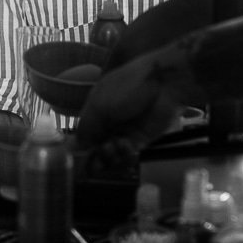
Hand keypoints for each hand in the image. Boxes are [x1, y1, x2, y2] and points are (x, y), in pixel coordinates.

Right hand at [77, 40, 203, 160]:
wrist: (164, 84)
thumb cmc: (128, 85)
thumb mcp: (99, 103)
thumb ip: (86, 127)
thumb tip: (78, 146)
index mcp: (96, 109)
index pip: (84, 134)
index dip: (81, 148)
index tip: (79, 158)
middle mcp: (110, 122)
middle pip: (97, 148)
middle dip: (95, 154)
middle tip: (99, 151)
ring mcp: (125, 131)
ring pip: (112, 154)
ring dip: (109, 156)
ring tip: (111, 147)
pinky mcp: (142, 140)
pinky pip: (128, 155)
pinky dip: (124, 154)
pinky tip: (125, 145)